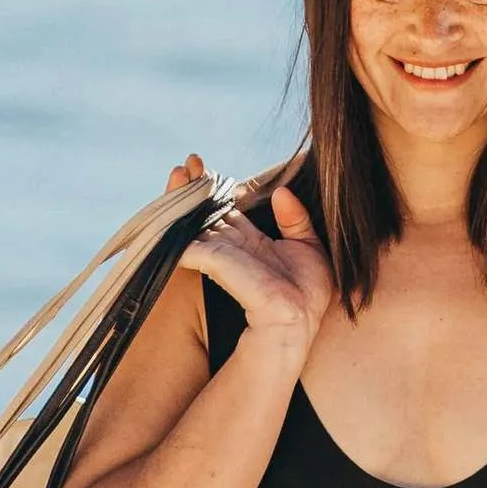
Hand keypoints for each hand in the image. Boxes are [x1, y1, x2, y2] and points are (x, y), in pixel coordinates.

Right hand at [168, 153, 333, 352]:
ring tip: (179, 169)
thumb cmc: (305, 294)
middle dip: (195, 188)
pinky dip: (182, 222)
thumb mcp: (308, 248)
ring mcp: (221, 254)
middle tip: (188, 162)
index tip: (202, 166)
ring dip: (184, 197)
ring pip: (195, 221)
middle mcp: (231, 246)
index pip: (225, 209)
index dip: (215, 189)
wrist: (297, 325)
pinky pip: (192, 241)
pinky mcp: (218, 261)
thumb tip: (282, 191)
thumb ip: (295, 219)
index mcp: (250, 240)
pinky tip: (177, 199)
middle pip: (207, 212)